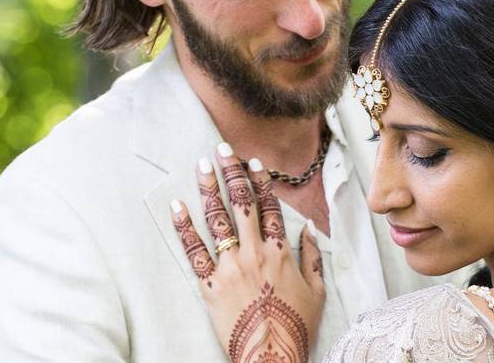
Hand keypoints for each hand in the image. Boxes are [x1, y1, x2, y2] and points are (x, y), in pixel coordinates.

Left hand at [171, 143, 325, 362]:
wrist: (272, 355)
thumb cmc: (295, 326)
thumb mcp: (317, 291)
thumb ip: (312, 258)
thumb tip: (310, 231)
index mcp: (280, 252)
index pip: (270, 208)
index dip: (261, 183)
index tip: (254, 163)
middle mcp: (255, 253)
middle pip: (242, 204)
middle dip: (231, 174)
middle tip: (222, 150)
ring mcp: (231, 267)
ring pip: (218, 220)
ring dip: (209, 189)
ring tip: (201, 167)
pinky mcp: (211, 284)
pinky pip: (194, 251)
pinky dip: (184, 227)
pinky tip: (176, 205)